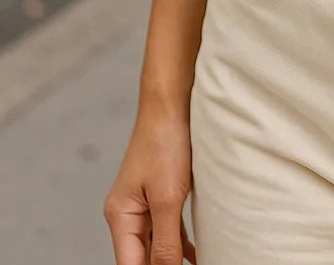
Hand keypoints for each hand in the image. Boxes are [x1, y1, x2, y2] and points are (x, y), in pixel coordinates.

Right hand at [103, 105, 196, 263]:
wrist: (173, 100)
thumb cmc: (166, 142)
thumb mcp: (168, 197)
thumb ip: (166, 240)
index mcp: (120, 216)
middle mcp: (127, 213)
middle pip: (142, 257)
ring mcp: (143, 203)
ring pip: (157, 244)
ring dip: (173, 258)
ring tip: (197, 264)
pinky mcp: (161, 193)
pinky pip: (168, 228)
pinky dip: (180, 243)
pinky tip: (195, 255)